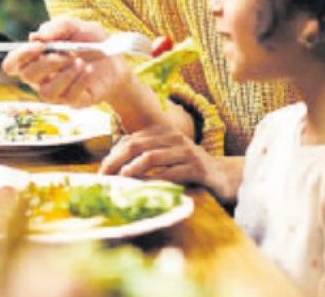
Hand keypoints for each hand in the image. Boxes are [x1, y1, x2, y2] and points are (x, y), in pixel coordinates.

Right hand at [0, 17, 132, 106]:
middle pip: (27, 75)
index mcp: (36, 58)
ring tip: (80, 62)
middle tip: (66, 53)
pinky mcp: (72, 101)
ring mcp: (56, 92)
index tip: (38, 46)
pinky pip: (68, 97)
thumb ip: (56, 27)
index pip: (12, 64)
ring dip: (63, 74)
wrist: (116, 60)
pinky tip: (89, 70)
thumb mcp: (76, 27)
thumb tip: (35, 36)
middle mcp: (41, 77)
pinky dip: (79, 80)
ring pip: (45, 92)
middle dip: (47, 62)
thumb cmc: (91, 43)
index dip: (19, 56)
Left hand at [100, 122, 238, 200]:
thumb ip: (145, 157)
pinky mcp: (197, 169)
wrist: (223, 176)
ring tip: (120, 183)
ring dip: (132, 171)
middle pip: (137, 145)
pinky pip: (171, 174)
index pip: (131, 140)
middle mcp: (174, 138)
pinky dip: (154, 182)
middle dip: (116, 161)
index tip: (100, 173)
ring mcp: (187, 152)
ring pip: (152, 157)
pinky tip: (144, 190)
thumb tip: (113, 169)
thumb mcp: (166, 158)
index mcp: (163, 133)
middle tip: (104, 178)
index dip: (113, 155)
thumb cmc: (188, 168)